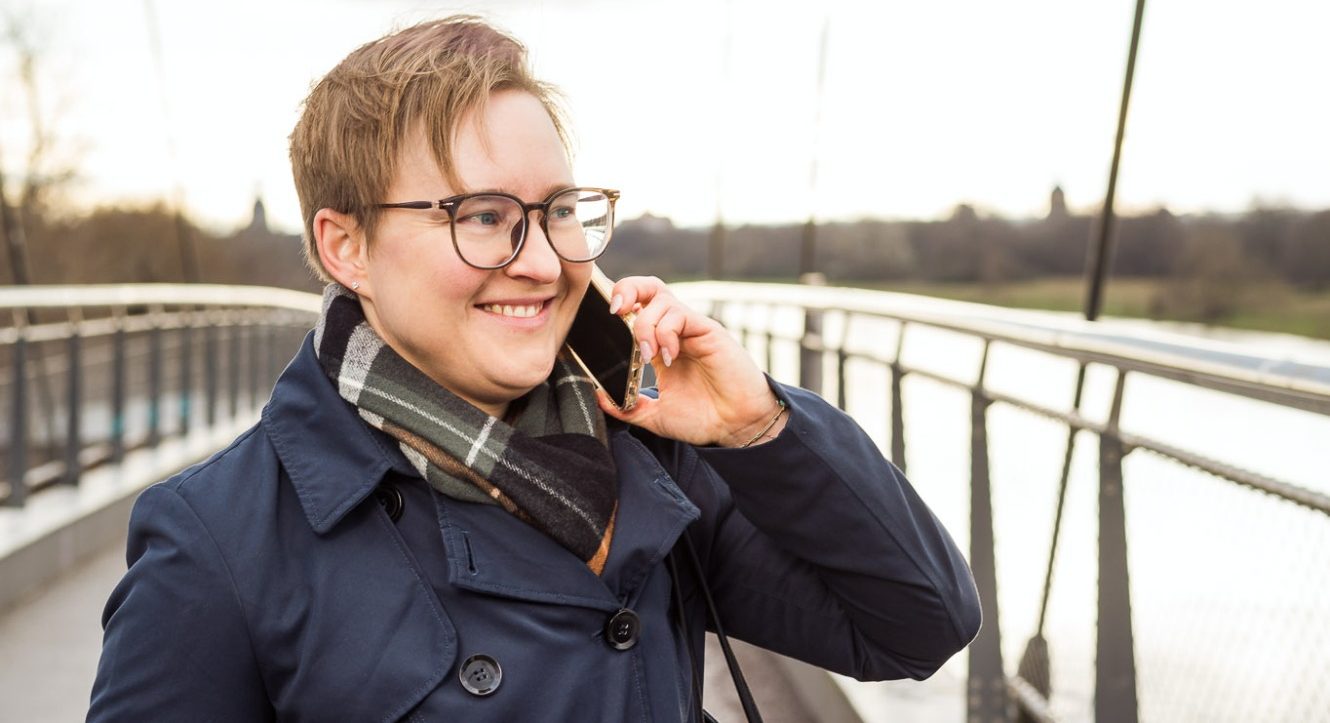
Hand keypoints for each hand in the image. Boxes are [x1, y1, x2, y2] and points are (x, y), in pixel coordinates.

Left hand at [596, 276, 786, 446]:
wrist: (738, 427)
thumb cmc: (703, 419)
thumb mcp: (654, 416)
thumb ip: (627, 407)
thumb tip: (599, 395)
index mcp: (659, 345)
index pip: (635, 309)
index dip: (616, 303)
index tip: (597, 314)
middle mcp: (674, 331)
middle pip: (648, 288)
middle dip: (626, 290)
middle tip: (615, 312)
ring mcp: (691, 328)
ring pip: (660, 298)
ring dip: (645, 324)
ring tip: (648, 354)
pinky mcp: (708, 330)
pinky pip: (680, 315)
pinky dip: (665, 332)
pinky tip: (669, 357)